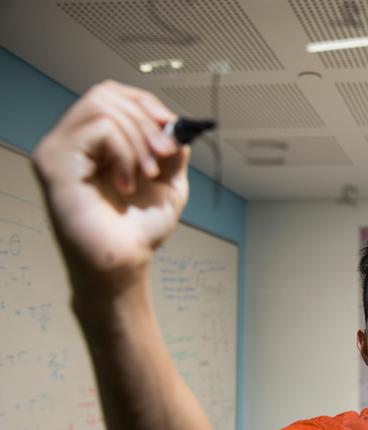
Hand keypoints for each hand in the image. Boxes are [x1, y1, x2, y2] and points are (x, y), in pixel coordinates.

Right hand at [32, 80, 188, 291]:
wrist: (126, 262)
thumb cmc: (138, 231)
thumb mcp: (168, 182)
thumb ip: (171, 151)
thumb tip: (177, 126)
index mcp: (91, 142)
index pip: (110, 95)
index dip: (144, 103)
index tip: (171, 127)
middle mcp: (69, 142)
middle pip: (106, 95)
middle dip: (147, 122)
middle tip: (165, 154)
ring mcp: (58, 150)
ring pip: (103, 107)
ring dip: (138, 139)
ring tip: (145, 174)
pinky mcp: (55, 162)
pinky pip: (99, 129)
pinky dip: (125, 152)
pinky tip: (126, 182)